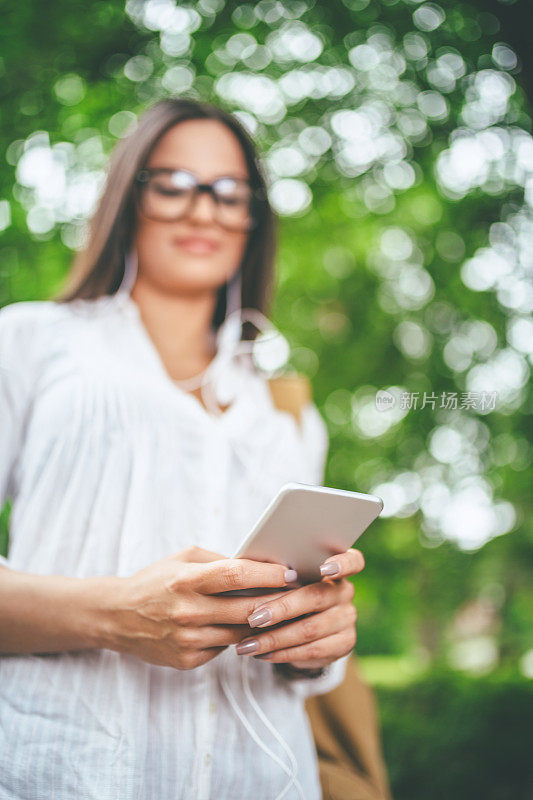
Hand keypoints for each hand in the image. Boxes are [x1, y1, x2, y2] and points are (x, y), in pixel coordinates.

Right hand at [99, 546, 298, 670]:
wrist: (116, 616)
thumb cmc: (155, 580)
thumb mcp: (183, 559)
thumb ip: (219, 560)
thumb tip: (259, 564)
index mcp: (187, 580)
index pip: (237, 575)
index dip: (269, 574)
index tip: (291, 572)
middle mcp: (187, 611)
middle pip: (247, 609)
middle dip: (277, 601)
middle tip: (298, 595)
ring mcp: (187, 639)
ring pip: (241, 634)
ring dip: (263, 624)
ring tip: (281, 612)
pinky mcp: (187, 660)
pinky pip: (224, 648)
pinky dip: (237, 638)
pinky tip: (246, 628)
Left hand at [234, 548, 364, 669]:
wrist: (302, 626)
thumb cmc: (287, 592)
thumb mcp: (285, 579)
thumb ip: (278, 572)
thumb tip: (248, 567)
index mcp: (336, 567)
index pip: (353, 561)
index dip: (342, 563)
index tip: (324, 568)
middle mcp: (346, 591)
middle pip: (316, 597)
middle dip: (281, 609)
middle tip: (253, 618)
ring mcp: (348, 618)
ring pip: (310, 629)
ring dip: (275, 639)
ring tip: (247, 644)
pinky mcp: (344, 643)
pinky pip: (312, 651)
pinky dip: (283, 654)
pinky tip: (263, 654)